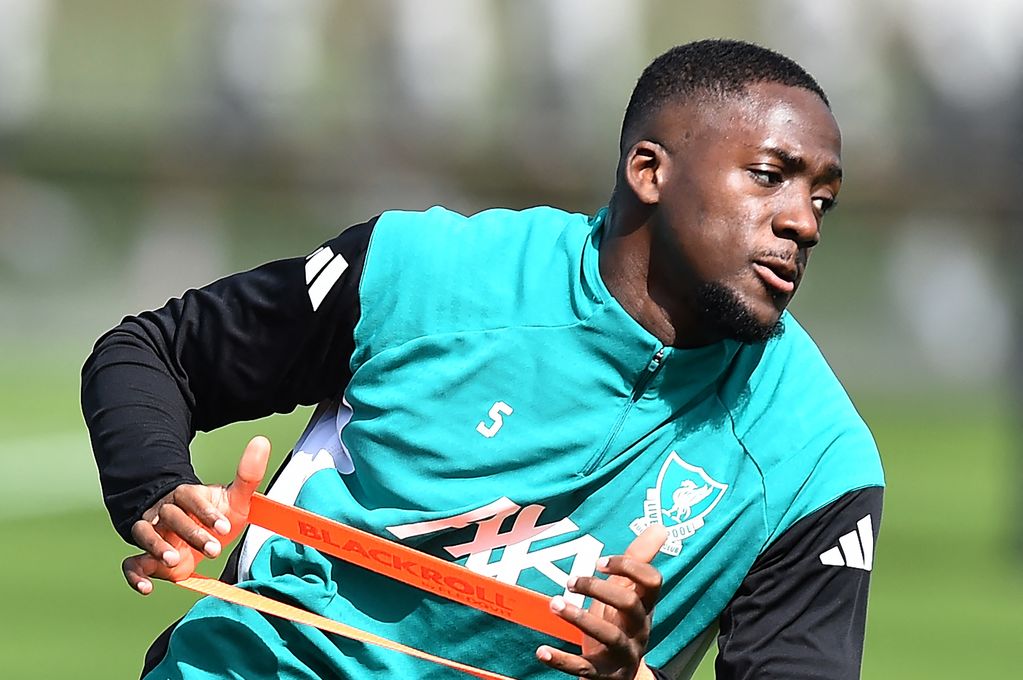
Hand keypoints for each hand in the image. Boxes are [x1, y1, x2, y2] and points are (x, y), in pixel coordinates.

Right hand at [122, 436, 270, 594]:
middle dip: (190, 533)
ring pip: (145, 534)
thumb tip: (262, 441)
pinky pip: (130, 564)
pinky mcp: (145, 558)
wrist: (194, 532)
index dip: (205, 511)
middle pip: (170, 516)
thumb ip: (248, 474)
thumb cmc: (215, 514)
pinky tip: (147, 587)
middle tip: (214, 549)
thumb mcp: (235, 498)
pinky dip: (135, 576)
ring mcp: (152, 534)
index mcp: (186, 496)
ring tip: (174, 561)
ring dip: (157, 547)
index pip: (190, 497)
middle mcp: (165, 512)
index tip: (225, 527)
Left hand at [536, 525, 666, 678]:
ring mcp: (622, 654)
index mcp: (645, 606)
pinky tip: (541, 651)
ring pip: (608, 636)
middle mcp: (638, 629)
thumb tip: (660, 527)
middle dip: (600, 589)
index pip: (651, 582)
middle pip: (630, 606)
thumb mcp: (631, 595)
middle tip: (570, 581)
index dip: (629, 567)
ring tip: (554, 604)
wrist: (623, 677)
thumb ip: (639, 561)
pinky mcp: (603, 675)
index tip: (600, 561)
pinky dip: (561, 660)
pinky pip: (583, 668)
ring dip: (579, 618)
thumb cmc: (622, 624)